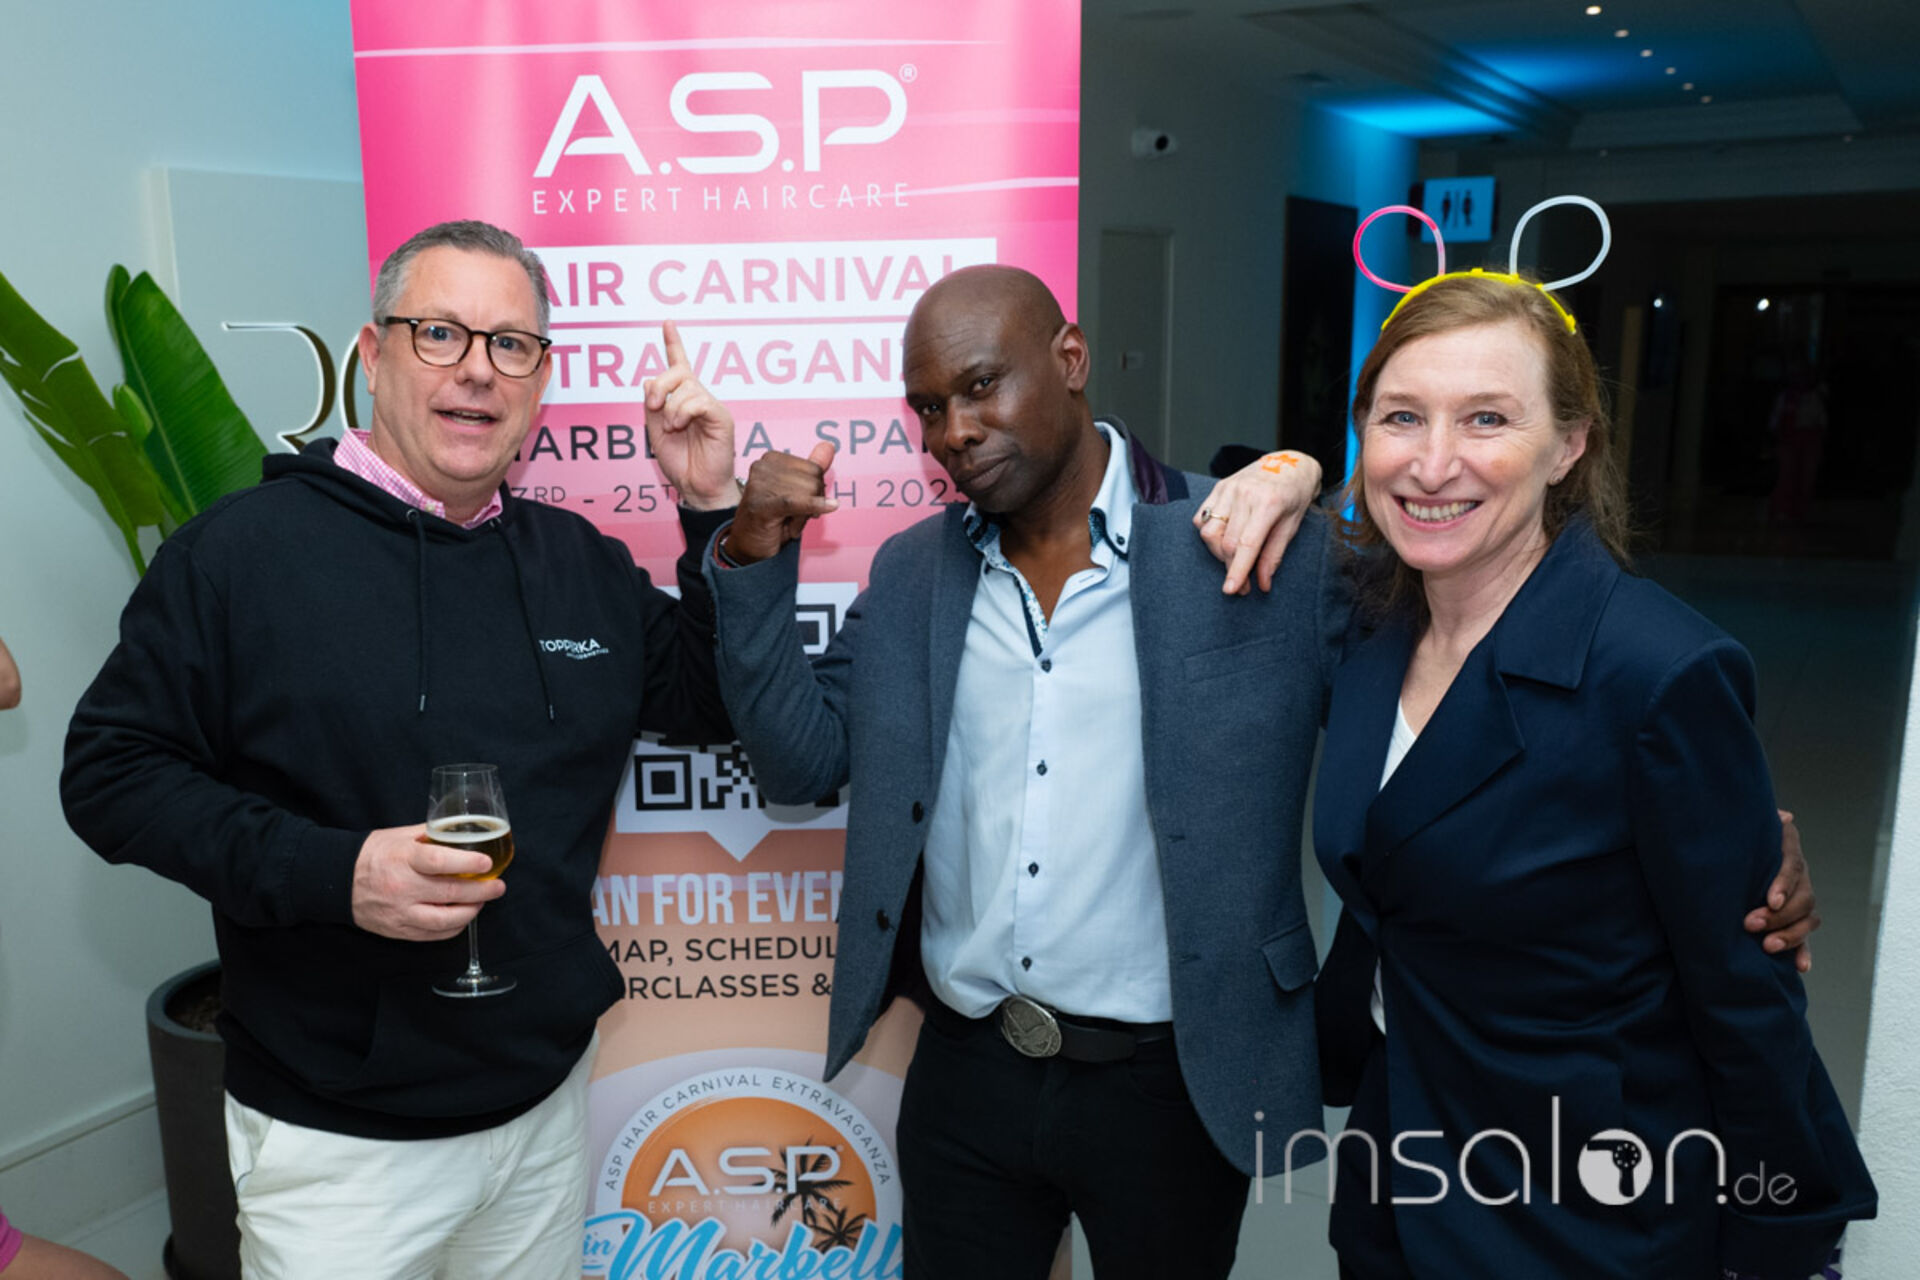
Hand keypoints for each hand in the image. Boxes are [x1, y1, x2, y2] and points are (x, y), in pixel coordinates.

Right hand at [350, 824, 504, 941]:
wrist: (337, 881)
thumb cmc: (373, 854)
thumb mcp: (400, 836)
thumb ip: (431, 833)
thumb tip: (461, 830)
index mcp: (403, 859)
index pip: (439, 861)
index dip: (466, 862)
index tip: (487, 862)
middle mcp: (402, 887)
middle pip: (449, 892)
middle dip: (481, 891)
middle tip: (498, 886)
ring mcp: (400, 912)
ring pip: (444, 920)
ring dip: (470, 912)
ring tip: (482, 902)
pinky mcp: (398, 930)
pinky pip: (432, 934)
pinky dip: (453, 927)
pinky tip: (463, 917)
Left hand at [644, 320, 738, 509]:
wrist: (697, 487)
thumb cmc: (680, 462)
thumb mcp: (655, 432)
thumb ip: (652, 406)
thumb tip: (648, 379)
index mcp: (683, 401)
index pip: (680, 366)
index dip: (674, 343)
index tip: (667, 323)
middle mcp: (698, 399)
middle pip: (677, 372)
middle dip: (660, 385)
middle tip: (652, 405)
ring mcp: (711, 406)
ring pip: (686, 387)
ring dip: (671, 407)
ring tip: (672, 428)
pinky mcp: (720, 417)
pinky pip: (698, 401)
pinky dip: (683, 412)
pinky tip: (680, 426)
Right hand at [721, 442, 839, 564]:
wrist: (749, 547)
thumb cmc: (773, 519)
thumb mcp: (797, 492)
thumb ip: (812, 468)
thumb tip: (829, 446)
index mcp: (771, 459)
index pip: (814, 469)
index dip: (815, 492)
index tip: (799, 505)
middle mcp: (762, 466)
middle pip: (814, 480)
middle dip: (812, 503)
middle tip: (793, 517)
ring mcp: (759, 484)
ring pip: (809, 493)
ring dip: (805, 515)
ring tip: (786, 522)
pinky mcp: (762, 503)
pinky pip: (797, 501)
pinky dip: (813, 507)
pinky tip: (824, 511)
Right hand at [1193, 450, 1322, 593]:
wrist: (1291, 464)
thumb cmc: (1295, 496)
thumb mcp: (1293, 527)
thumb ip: (1274, 556)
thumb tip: (1262, 584)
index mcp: (1268, 503)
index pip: (1246, 544)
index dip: (1237, 570)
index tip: (1231, 590)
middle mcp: (1245, 493)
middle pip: (1226, 542)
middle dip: (1231, 567)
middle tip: (1243, 584)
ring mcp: (1229, 488)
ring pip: (1209, 532)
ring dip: (1218, 552)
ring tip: (1234, 558)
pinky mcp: (1219, 487)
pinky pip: (1202, 518)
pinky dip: (1210, 534)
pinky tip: (1225, 537)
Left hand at [1744, 809, 1816, 972]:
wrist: (1723, 856)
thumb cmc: (1730, 837)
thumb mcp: (1739, 827)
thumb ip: (1755, 821)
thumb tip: (1783, 816)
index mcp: (1786, 850)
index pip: (1792, 866)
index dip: (1784, 884)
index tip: (1771, 900)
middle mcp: (1798, 875)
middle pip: (1803, 897)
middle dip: (1780, 915)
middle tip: (1751, 924)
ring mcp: (1798, 899)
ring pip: (1807, 919)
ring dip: (1791, 935)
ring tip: (1768, 946)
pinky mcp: (1792, 921)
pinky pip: (1804, 939)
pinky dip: (1802, 953)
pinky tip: (1800, 967)